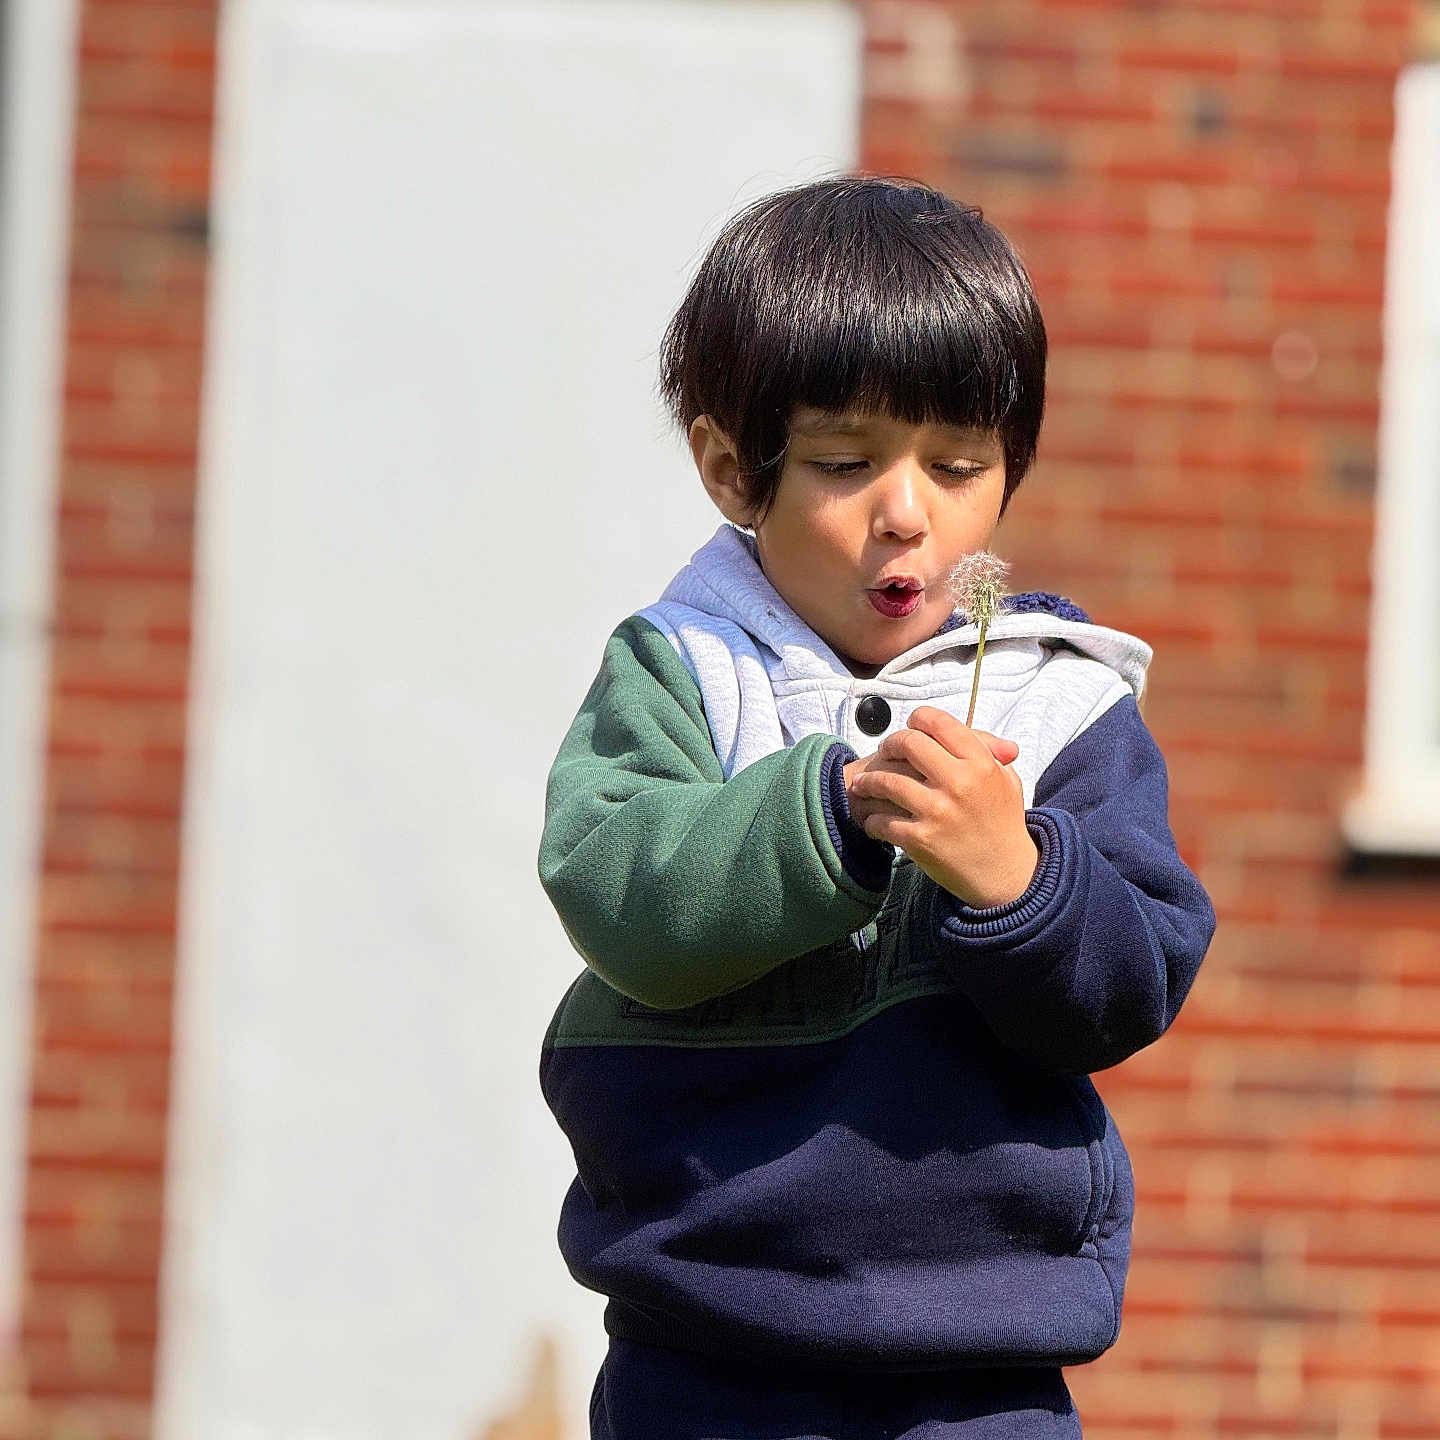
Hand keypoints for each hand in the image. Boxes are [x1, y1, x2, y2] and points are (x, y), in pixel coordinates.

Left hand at [843, 707, 1038, 907]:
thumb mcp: (1006, 781)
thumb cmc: (1004, 826)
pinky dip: (871, 821)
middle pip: (908, 744)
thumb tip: (973, 729)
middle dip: (889, 745)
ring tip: (863, 785)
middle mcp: (960, 783)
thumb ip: (990, 752)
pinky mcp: (921, 839)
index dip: (918, 720)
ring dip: (868, 782)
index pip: (939, 723)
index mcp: (981, 764)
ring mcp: (938, 811)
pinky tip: (873, 821)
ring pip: (887, 781)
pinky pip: (882, 821)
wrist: (1007, 877)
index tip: (910, 727)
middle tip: (884, 753)